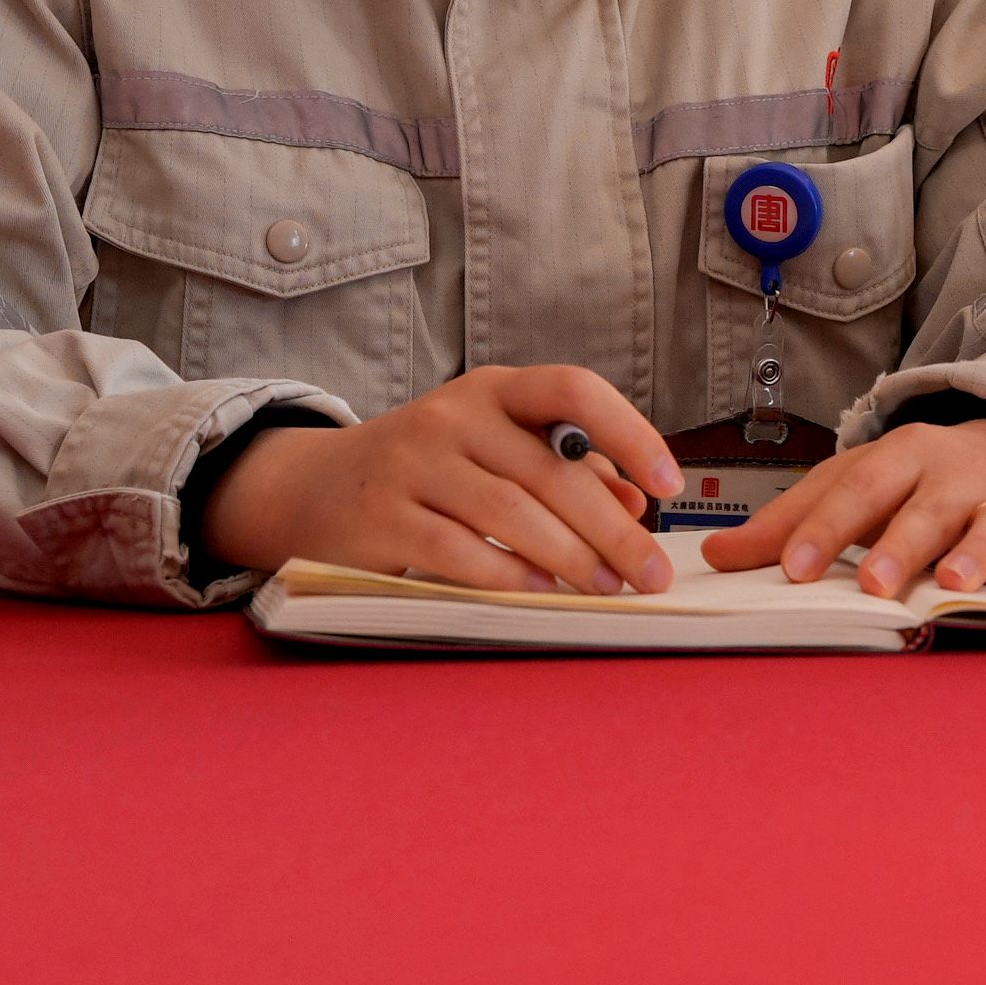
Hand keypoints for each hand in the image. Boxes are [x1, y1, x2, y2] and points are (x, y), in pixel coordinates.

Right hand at [197, 365, 679, 595]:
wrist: (315, 488)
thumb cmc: (430, 470)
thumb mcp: (494, 449)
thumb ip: (565, 469)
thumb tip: (633, 504)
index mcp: (493, 390)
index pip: (573, 390)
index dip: (629, 433)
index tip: (669, 485)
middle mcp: (453, 416)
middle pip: (550, 471)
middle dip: (612, 529)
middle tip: (650, 575)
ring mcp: (413, 463)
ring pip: (510, 513)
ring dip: (570, 559)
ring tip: (606, 589)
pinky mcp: (382, 517)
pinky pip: (459, 551)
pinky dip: (509, 576)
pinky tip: (541, 594)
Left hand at [701, 416, 985, 606]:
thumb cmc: (913, 484)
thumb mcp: (854, 489)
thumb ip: (790, 523)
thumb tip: (713, 557)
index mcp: (897, 461)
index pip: (854, 491)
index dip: (822, 529)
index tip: (788, 568)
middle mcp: (952, 478)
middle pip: (921, 508)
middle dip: (895, 544)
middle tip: (868, 583)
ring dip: (975, 554)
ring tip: (957, 584)